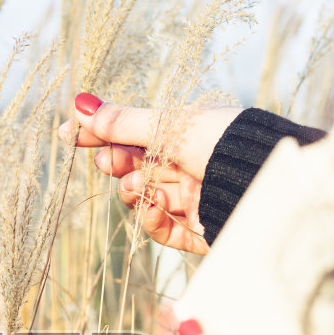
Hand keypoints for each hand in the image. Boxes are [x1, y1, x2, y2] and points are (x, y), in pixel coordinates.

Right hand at [59, 93, 240, 255]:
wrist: (265, 183)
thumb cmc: (224, 143)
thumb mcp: (169, 126)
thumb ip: (123, 122)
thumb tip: (79, 105)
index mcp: (189, 132)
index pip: (135, 133)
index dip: (102, 134)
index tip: (68, 135)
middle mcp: (191, 164)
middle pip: (138, 166)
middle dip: (118, 163)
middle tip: (110, 162)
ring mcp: (196, 198)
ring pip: (147, 198)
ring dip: (134, 191)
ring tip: (137, 185)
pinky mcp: (202, 229)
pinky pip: (165, 229)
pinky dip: (152, 219)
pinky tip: (151, 207)